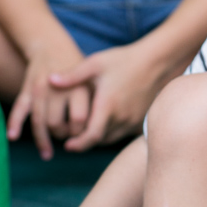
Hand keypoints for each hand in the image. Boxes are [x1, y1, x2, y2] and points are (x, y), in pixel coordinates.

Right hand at [7, 36, 86, 159]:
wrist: (52, 46)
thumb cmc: (77, 69)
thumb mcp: (91, 80)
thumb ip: (93, 103)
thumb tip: (95, 133)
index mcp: (79, 87)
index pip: (79, 120)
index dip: (80, 133)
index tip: (82, 137)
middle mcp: (59, 89)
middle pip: (57, 124)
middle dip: (62, 137)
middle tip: (66, 139)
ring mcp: (41, 89)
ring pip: (39, 122)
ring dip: (43, 140)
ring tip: (47, 154)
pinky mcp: (27, 89)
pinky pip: (20, 109)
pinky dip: (14, 123)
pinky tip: (13, 137)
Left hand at [49, 42, 173, 151]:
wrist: (156, 61)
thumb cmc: (124, 60)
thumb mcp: (95, 64)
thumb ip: (72, 75)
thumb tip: (50, 80)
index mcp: (107, 105)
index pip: (91, 136)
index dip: (78, 144)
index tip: (67, 146)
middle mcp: (121, 117)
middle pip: (100, 140)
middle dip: (85, 141)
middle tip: (72, 138)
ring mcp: (133, 120)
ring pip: (112, 138)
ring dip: (98, 137)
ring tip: (86, 130)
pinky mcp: (141, 119)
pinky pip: (123, 133)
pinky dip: (112, 132)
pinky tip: (105, 122)